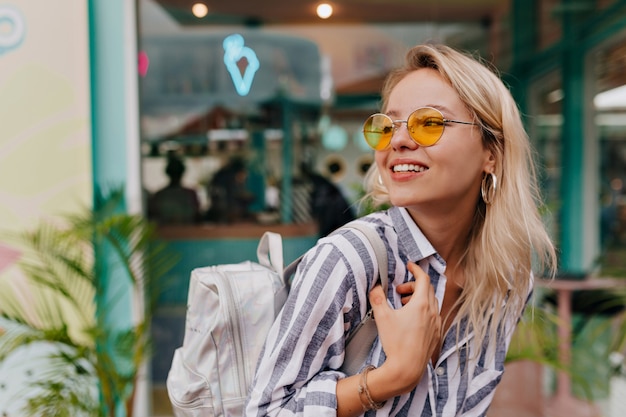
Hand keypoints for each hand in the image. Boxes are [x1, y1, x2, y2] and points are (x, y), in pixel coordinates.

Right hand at [368, 261, 440, 392]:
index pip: (423, 279)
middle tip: (400, 290)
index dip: (416, 269)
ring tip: (404, 304)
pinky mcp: (436, 335)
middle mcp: (432, 312)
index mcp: (421, 304)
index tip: (410, 265)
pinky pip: (433, 315)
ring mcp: (436, 324)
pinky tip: (412, 319)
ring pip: (431, 302)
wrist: (407, 369)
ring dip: (418, 298)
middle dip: (413, 285)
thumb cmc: (396, 343)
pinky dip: (424, 310)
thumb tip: (376, 286)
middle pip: (427, 289)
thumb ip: (377, 297)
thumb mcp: (382, 317)